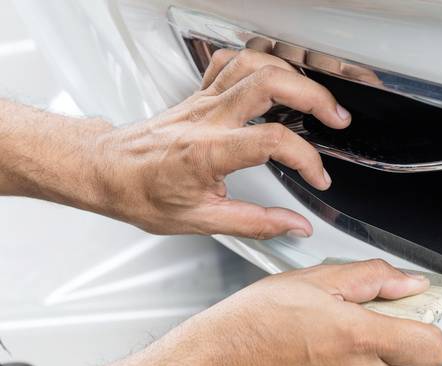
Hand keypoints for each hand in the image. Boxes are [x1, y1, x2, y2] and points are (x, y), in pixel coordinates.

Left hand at [90, 47, 350, 237]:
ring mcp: (203, 100)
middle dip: (313, 97)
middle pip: (270, 84)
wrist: (106, 171)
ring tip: (315, 97)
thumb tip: (295, 226)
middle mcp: (207, 118)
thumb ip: (256, 223)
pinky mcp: (199, 94)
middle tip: (336, 119)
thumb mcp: (201, 221)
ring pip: (253, 64)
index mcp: (208, 152)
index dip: (306, 159)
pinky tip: (275, 80)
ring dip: (292, 74)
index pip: (272, 141)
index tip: (317, 177)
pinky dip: (260, 63)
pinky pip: (232, 62)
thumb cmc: (142, 194)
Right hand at [167, 260, 441, 365]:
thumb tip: (411, 284)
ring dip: (381, 352)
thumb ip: (374, 279)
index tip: (416, 311)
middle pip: (419, 363)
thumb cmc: (258, 319)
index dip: (431, 326)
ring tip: (341, 330)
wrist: (220, 362)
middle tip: (378, 314)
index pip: (432, 348)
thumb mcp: (318, 279)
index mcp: (357, 339)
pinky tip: (328, 349)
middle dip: (408, 336)